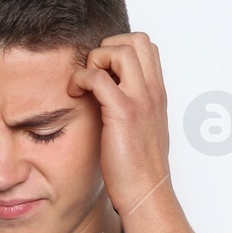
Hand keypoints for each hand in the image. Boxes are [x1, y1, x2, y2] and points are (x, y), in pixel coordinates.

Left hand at [67, 31, 171, 216]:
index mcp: (156, 93)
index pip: (146, 47)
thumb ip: (133, 106)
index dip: (120, 49)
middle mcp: (152, 91)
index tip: (103, 71)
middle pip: (136, 40)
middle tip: (93, 73)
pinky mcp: (122, 113)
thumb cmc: (139, 168)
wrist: (146, 193)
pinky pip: (98, 77)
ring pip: (120, 50)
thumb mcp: (142, 128)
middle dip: (108, 47)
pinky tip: (74, 94)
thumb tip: (113, 94)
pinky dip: (81, 78)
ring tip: (84, 84)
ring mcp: (140, 100)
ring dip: (95, 60)